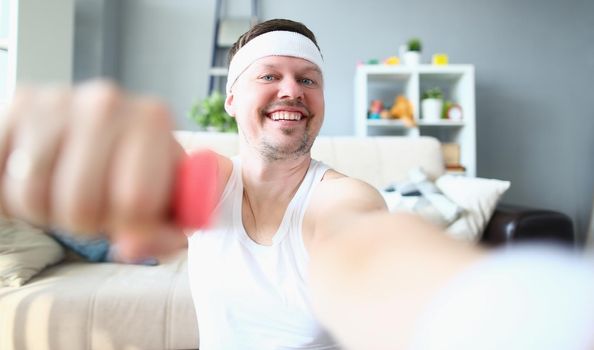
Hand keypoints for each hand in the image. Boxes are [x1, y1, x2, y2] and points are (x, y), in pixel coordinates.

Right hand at [0, 80, 182, 236]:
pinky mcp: (16, 105)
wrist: (103, 131)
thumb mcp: (166, 205)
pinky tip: (34, 181)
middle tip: (94, 207)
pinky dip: (10, 196)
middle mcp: (105, 102)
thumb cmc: (138, 172)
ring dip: (44, 211)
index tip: (129, 217)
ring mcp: (56, 100)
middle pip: (80, 204)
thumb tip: (130, 246)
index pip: (135, 203)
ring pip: (32, 194)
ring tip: (65, 192)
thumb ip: (162, 235)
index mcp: (152, 121)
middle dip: (85, 223)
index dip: (129, 228)